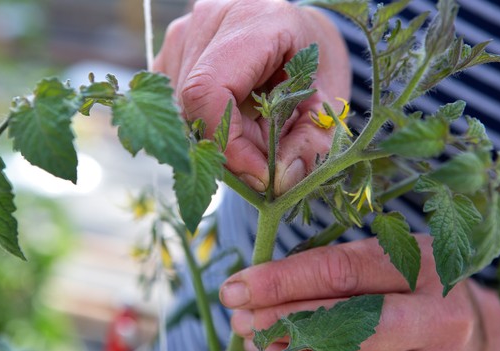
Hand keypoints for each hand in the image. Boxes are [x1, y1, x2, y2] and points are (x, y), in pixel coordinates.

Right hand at [153, 0, 350, 194]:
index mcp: (256, 21)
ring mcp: (185, 33)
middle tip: (264, 160)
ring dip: (217, 138)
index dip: (228, 144)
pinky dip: (205, 127)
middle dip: (229, 148)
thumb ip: (310, 142)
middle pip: (194, 106)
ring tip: (255, 131)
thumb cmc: (316, 61)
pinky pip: (176, 107)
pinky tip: (234, 120)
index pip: (210, 91)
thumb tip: (279, 181)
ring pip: (181, 111)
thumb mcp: (327, 102)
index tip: (259, 175)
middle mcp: (209, 19)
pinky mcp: (172, 52)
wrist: (301, 34)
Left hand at [219, 235, 499, 350]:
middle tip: (239, 318)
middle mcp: (435, 314)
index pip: (338, 271)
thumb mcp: (382, 262)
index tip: (237, 286)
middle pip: (344, 319)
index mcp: (418, 264)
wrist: (470, 331)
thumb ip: (332, 269)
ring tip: (254, 342)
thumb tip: (260, 284)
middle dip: (281, 319)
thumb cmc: (411, 287)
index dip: (281, 280)